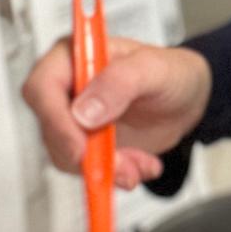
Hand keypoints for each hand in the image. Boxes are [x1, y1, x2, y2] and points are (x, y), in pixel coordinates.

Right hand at [21, 37, 211, 189]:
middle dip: (86, 155)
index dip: (55, 121)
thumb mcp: (155, 69)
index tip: (80, 148)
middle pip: (51, 129)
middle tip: (123, 165)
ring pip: (67, 156)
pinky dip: (115, 175)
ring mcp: (75, 119)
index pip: (42, 87)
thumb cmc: (171, 73)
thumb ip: (121, 81)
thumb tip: (84, 111)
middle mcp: (68, 88)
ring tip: (141, 163)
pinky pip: (87, 169)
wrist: (188, 99)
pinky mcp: (87, 145)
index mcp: (76, 56)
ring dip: (105, 168)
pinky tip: (141, 165)